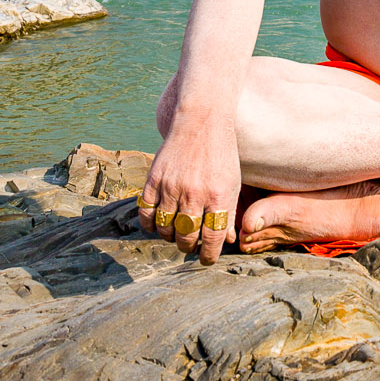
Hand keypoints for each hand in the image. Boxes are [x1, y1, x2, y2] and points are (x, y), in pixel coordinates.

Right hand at [138, 120, 241, 264]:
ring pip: (165, 228)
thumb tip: (227, 240)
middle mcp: (194, 194)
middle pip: (185, 237)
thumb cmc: (221, 154)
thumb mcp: (233, 183)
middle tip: (189, 245)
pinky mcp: (154, 179)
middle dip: (187, 247)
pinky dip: (149, 224)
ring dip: (169, 237)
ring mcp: (172, 187)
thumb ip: (229, 212)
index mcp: (218, 197)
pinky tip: (156, 224)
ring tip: (175, 234)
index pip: (211, 238)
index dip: (208, 255)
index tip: (206, 259)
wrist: (201, 121)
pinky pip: (146, 212)